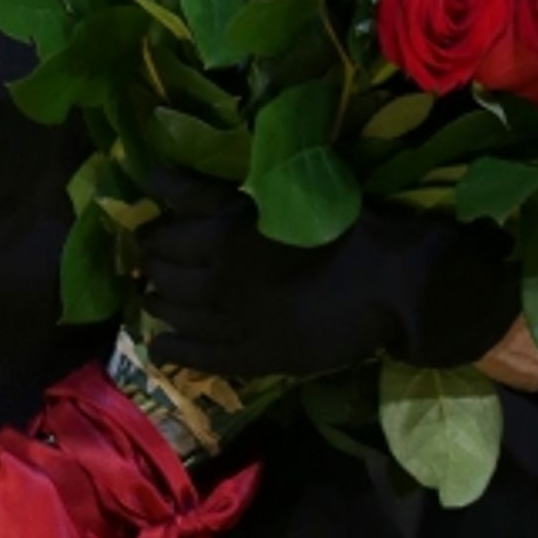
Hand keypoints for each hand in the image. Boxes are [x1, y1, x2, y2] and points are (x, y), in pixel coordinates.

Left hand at [137, 176, 518, 378]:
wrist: (388, 282)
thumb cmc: (346, 226)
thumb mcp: (284, 192)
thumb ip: (231, 193)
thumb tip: (182, 181)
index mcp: (225, 229)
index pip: (169, 218)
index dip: (155, 210)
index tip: (149, 203)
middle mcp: (217, 275)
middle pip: (164, 265)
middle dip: (152, 256)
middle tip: (149, 253)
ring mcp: (232, 320)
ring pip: (175, 310)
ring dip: (157, 299)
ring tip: (150, 296)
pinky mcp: (252, 355)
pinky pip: (199, 356)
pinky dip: (173, 349)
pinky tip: (160, 346)